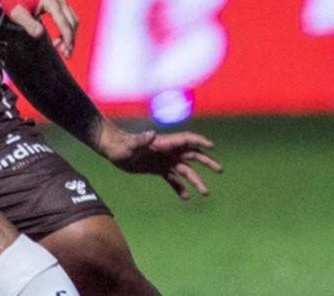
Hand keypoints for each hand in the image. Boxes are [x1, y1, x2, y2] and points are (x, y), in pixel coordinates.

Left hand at [6, 0, 77, 57]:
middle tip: (66, 54)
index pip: (63, 21)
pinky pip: (67, 16)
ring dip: (70, 34)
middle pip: (72, 20)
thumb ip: (29, 24)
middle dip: (70, 38)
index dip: (67, 37)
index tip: (67, 51)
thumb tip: (40, 34)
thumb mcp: (17, 13)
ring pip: (72, 18)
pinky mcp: (58, 0)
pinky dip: (66, 28)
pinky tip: (60, 38)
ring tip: (63, 49)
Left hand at [98, 125, 222, 199]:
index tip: (211, 146)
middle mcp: (168, 152)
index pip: (186, 140)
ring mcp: (164, 161)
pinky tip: (186, 198)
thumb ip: (141, 140)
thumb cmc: (121, 145)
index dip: (199, 141)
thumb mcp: (130, 145)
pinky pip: (172, 179)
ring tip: (205, 193)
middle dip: (206, 162)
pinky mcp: (158, 169)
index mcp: (164, 143)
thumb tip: (152, 134)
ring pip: (185, 171)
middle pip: (192, 155)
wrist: (113, 150)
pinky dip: (179, 188)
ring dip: (195, 180)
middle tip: (220, 170)